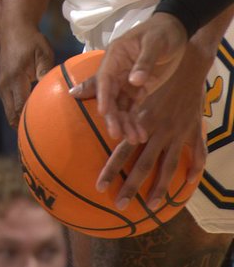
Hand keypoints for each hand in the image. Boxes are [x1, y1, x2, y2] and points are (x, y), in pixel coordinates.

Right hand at [0, 24, 55, 127]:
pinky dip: (16, 114)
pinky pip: (9, 104)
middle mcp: (5, 84)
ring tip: (35, 137)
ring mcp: (2, 84)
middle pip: (12, 114)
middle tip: (40, 145)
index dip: (29, 123)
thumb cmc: (32, 40)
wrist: (14, 28)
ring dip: (19, 122)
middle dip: (23, 129)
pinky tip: (29, 121)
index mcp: (15, 77)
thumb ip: (46, 72)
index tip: (41, 137)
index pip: (20, 107)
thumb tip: (54, 90)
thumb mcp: (43, 53)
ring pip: (8, 111)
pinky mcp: (3, 84)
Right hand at [92, 14, 190, 142]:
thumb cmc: (161, 33)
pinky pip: (133, 107)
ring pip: (121, 105)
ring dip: (125, 122)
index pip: (105, 77)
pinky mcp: (140, 88)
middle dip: (113, 116)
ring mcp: (128, 81)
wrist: (175, 31)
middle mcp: (117, 70)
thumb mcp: (154, 43)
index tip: (104, 112)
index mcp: (116, 56)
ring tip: (134, 139)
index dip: (103, 95)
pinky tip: (140, 134)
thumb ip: (144, 61)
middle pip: (111, 95)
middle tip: (117, 134)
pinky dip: (135, 120)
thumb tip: (135, 81)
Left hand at [94, 51, 207, 209]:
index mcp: (140, 119)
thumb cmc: (151, 67)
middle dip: (131, 187)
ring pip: (169, 167)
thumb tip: (71, 92)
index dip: (112, 169)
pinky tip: (186, 186)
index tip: (100, 187)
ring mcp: (177, 133)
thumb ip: (96, 86)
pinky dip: (192, 172)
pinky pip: (195, 156)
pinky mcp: (193, 130)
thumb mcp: (123, 75)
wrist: (188, 60)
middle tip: (119, 205)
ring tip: (151, 206)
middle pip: (143, 165)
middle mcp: (158, 129)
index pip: (121, 150)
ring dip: (160, 188)